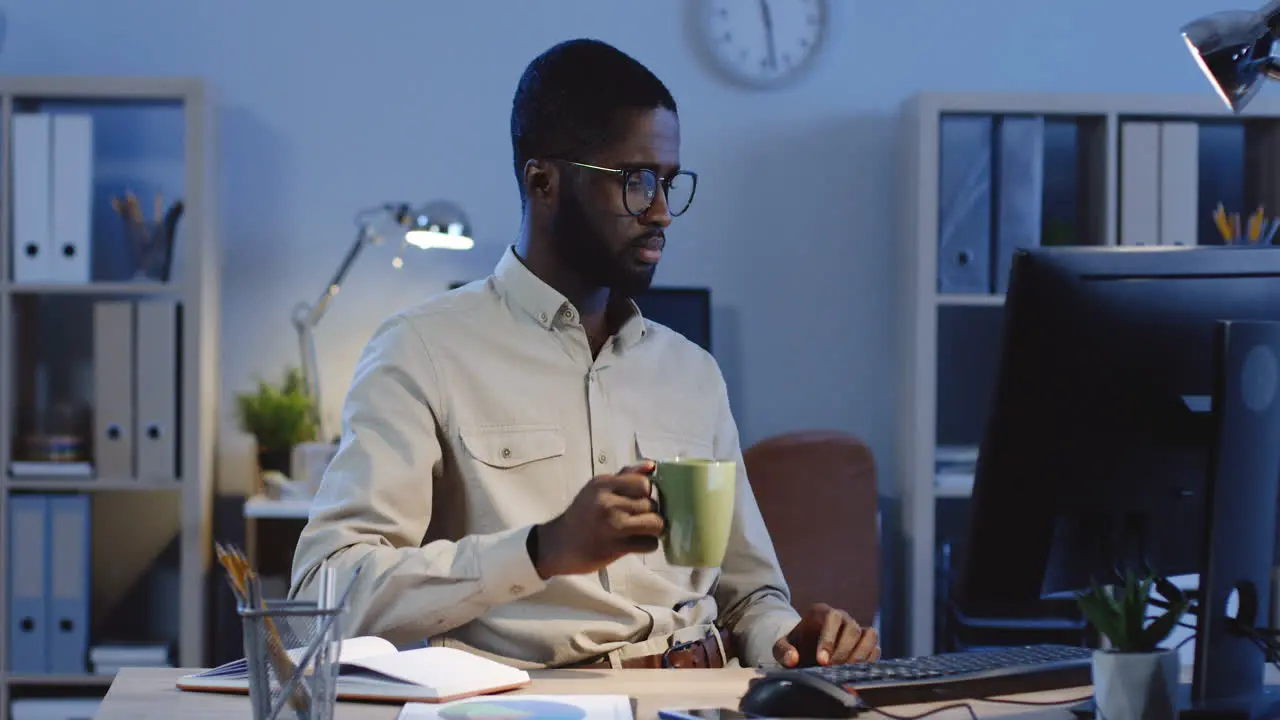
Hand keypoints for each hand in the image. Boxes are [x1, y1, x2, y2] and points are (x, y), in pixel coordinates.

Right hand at [532, 461, 662, 577]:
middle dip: (650, 512)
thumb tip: (652, 465)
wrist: (559, 544)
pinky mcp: (616, 547)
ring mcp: (613, 525)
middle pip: (652, 504)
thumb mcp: (598, 489)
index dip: (647, 493)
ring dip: (653, 529)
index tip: (639, 499)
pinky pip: (650, 544)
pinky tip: (636, 543)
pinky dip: (647, 544)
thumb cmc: (582, 514)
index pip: (644, 483)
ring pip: (656, 523)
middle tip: (638, 518)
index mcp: (604, 484)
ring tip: (641, 530)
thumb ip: (625, 475)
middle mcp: (608, 502)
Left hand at [773, 603, 880, 666]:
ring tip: (846, 671)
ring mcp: (857, 630)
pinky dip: (869, 660)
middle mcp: (843, 617)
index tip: (821, 660)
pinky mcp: (867, 644)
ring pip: (869, 635)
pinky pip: (875, 648)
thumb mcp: (782, 647)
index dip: (829, 639)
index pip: (832, 618)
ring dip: (860, 655)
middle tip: (832, 669)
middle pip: (852, 627)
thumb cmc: (796, 646)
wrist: (807, 650)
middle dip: (843, 651)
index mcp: (821, 612)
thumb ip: (783, 651)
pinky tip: (856, 673)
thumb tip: (792, 659)